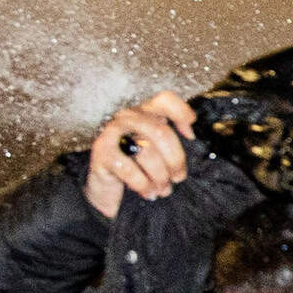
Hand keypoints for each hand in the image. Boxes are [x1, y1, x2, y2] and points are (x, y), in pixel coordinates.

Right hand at [83, 94, 196, 219]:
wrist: (105, 186)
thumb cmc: (136, 165)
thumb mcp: (156, 150)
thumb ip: (170, 138)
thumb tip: (190, 133)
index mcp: (144, 112)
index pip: (164, 100)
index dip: (181, 113)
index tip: (190, 135)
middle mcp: (128, 117)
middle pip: (161, 132)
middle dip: (175, 160)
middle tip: (178, 178)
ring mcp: (113, 132)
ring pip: (147, 152)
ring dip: (160, 176)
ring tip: (163, 190)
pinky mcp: (102, 151)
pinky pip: (129, 169)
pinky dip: (143, 184)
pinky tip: (148, 192)